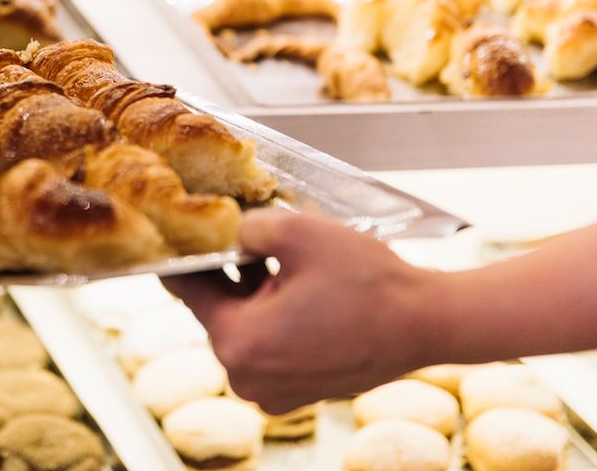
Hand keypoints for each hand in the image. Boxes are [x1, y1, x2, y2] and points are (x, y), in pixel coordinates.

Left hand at [163, 209, 440, 413]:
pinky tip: (298, 286)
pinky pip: (270, 346)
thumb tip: (231, 231)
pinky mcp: (297, 392)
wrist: (429, 322)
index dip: (190, 254)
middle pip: (217, 309)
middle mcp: (247, 378)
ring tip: (279, 258)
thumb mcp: (298, 231)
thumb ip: (248, 226)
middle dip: (228, 273)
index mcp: (238, 343)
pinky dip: (276, 317)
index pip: (189, 289)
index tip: (190, 232)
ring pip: (245, 326)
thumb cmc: (369, 282)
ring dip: (254, 293)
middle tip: (242, 236)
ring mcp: (273, 391)